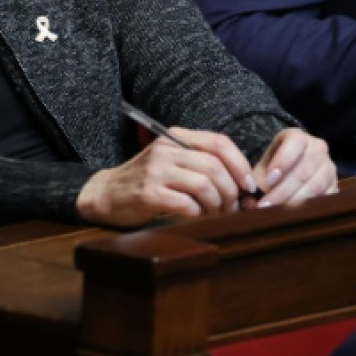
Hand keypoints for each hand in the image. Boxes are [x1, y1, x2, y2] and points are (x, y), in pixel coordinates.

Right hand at [76, 128, 256, 226]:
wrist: (106, 194)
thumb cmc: (148, 180)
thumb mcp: (172, 161)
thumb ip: (201, 163)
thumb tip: (242, 183)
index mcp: (176, 137)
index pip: (219, 142)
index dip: (240, 164)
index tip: (249, 185)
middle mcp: (166, 149)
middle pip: (214, 166)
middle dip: (231, 191)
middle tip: (233, 207)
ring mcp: (156, 171)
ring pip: (204, 185)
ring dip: (217, 205)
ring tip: (217, 214)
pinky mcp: (148, 194)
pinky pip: (186, 204)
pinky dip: (199, 214)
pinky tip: (197, 218)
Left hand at [248, 128, 337, 208]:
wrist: (292, 169)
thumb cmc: (274, 166)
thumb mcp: (264, 165)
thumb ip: (257, 179)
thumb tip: (251, 200)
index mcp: (298, 136)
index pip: (295, 143)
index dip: (282, 162)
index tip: (268, 181)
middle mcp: (318, 148)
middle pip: (304, 170)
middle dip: (282, 191)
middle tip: (265, 206)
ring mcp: (329, 167)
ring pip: (315, 185)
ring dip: (294, 202)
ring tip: (276, 214)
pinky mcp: (335, 186)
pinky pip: (325, 198)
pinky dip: (309, 209)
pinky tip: (293, 217)